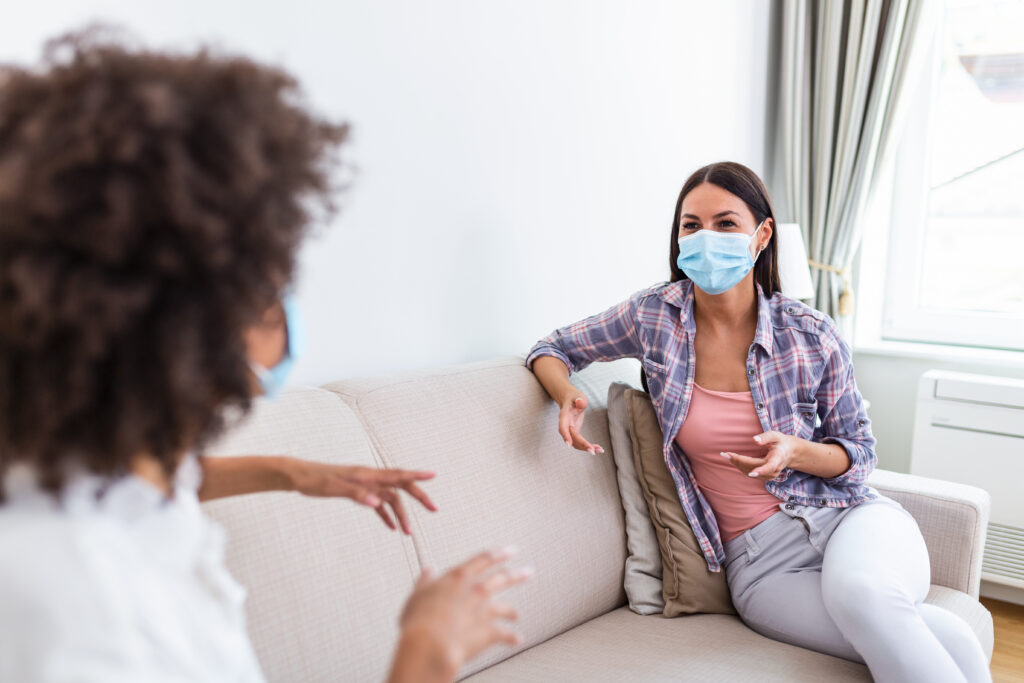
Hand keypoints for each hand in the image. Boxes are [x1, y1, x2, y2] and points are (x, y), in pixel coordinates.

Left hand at [286, 459, 436, 534]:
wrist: (299, 476)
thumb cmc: (315, 480)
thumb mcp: (334, 488)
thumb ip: (357, 495)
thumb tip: (378, 503)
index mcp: (367, 475)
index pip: (397, 474)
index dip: (417, 475)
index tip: (434, 475)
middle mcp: (370, 478)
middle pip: (401, 486)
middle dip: (418, 497)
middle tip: (434, 509)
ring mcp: (365, 486)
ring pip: (391, 499)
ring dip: (401, 514)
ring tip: (408, 532)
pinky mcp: (358, 493)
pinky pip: (378, 504)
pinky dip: (386, 515)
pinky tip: (391, 527)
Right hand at [395, 548, 533, 676]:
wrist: (431, 643)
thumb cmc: (420, 619)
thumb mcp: (418, 594)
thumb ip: (425, 582)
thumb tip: (428, 572)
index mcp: (459, 577)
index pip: (483, 560)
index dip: (498, 555)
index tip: (509, 551)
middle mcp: (476, 590)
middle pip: (502, 578)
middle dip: (516, 575)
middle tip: (527, 572)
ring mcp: (485, 610)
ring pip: (506, 607)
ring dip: (512, 611)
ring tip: (516, 614)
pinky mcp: (490, 631)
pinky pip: (506, 634)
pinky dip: (512, 637)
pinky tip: (517, 639)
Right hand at [558, 394, 603, 453]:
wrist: (570, 400)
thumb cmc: (574, 398)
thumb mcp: (578, 395)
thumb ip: (580, 399)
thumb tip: (580, 403)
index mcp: (564, 416)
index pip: (563, 427)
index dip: (565, 435)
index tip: (569, 444)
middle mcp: (565, 425)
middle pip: (572, 438)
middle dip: (582, 445)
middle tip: (592, 451)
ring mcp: (569, 431)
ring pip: (576, 443)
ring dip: (586, 448)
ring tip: (600, 450)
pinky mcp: (575, 433)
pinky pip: (580, 442)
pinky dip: (588, 446)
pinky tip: (598, 448)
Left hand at [721, 431, 799, 480]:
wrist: (789, 452)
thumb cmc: (780, 442)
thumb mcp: (775, 435)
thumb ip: (766, 437)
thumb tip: (754, 440)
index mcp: (778, 458)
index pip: (769, 467)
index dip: (760, 470)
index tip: (751, 473)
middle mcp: (774, 469)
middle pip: (753, 468)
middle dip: (738, 462)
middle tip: (725, 454)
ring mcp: (770, 475)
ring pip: (750, 472)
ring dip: (737, 464)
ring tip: (726, 455)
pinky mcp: (765, 476)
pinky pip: (750, 473)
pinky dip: (740, 467)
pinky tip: (733, 460)